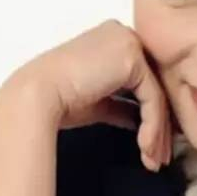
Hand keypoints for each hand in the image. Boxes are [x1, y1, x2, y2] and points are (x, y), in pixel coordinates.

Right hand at [6, 19, 172, 171]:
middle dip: (158, 127)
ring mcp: (129, 43)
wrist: (37, 97)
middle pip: (152, 87)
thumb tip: (137, 120)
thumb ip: (120, 105)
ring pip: (156, 94)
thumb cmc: (58, 99)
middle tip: (159, 158)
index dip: (151, 115)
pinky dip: (152, 126)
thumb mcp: (98, 102)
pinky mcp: (132, 58)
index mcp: (113, 41)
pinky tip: (145, 147)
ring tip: (153, 160)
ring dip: (157, 132)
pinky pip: (152, 97)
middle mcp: (123, 35)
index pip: (143, 80)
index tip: (152, 145)